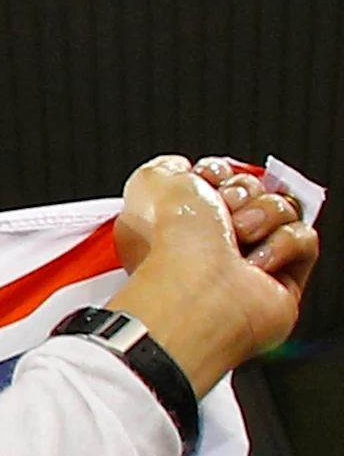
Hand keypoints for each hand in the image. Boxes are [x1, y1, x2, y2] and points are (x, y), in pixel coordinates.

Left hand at [105, 155, 318, 392]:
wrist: (201, 289)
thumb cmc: (171, 242)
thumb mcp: (150, 182)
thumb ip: (166, 168)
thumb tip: (181, 166)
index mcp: (174, 221)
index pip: (214, 180)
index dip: (216, 173)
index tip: (208, 178)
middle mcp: (210, 242)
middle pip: (252, 191)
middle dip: (242, 191)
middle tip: (225, 211)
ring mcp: (247, 260)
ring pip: (282, 209)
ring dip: (264, 214)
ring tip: (240, 236)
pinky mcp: (281, 281)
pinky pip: (304, 238)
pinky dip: (285, 243)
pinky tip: (257, 261)